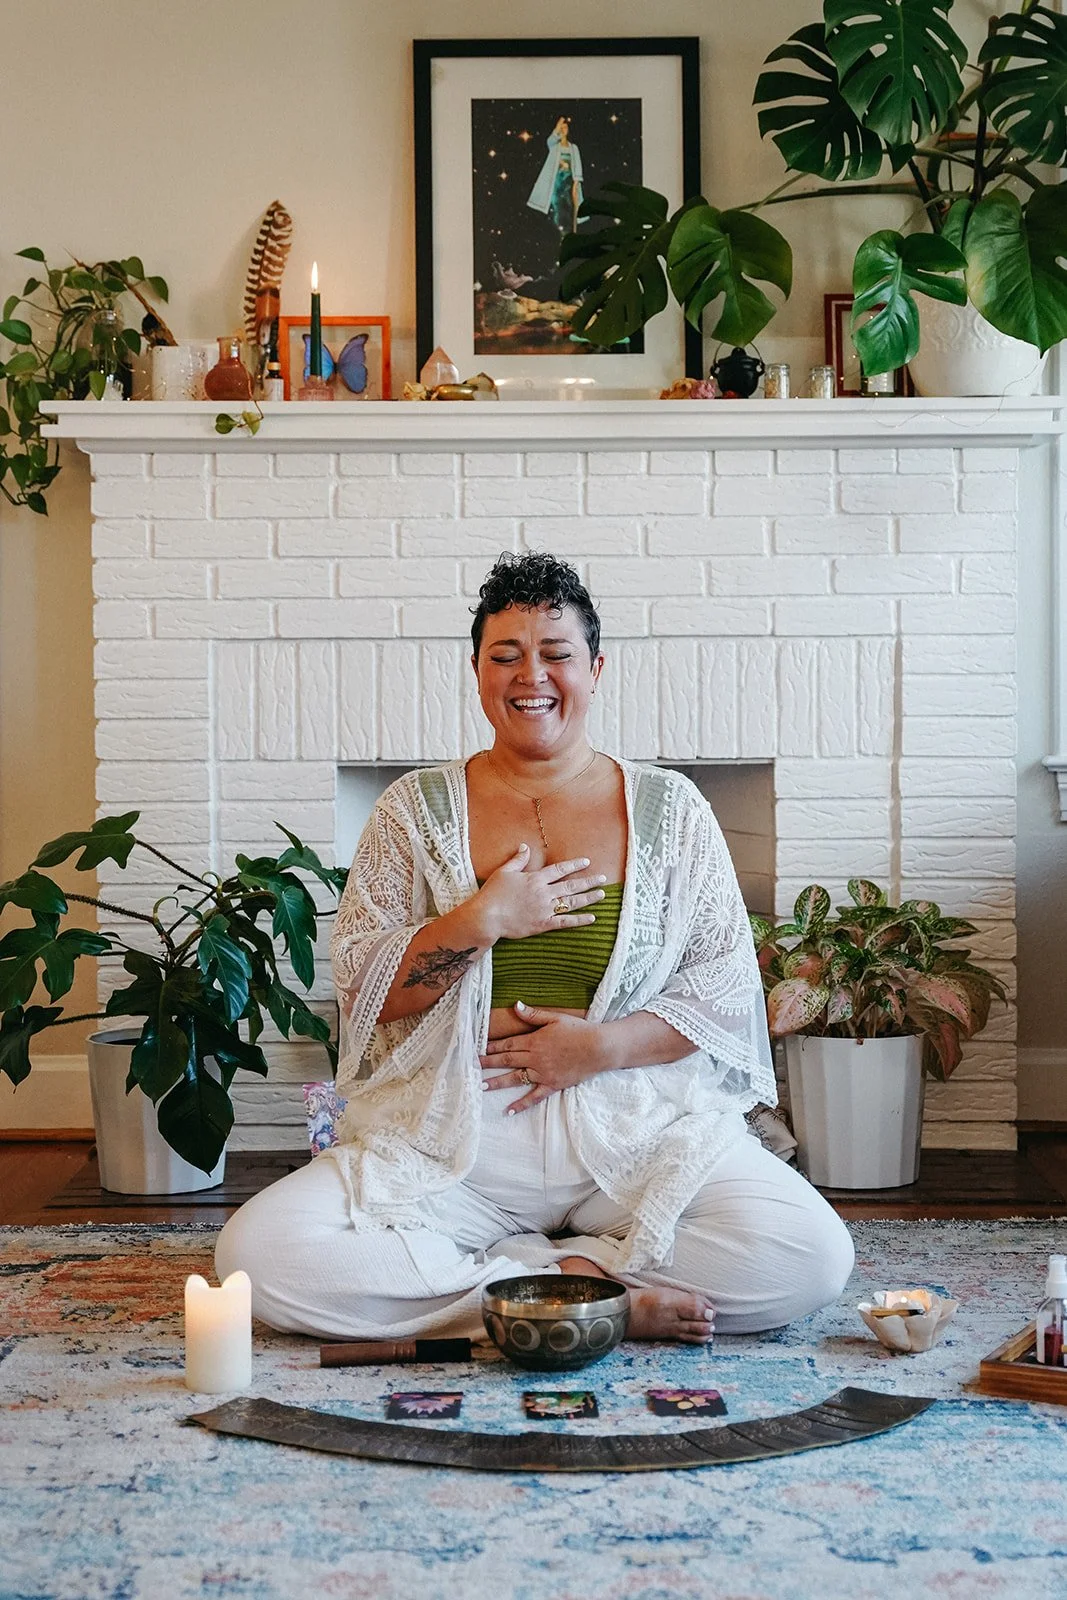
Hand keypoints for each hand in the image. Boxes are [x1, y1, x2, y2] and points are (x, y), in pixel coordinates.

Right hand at [476, 845, 604, 942]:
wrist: (487, 917)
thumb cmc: (493, 894)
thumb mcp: (504, 872)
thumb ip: (518, 860)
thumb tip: (525, 846)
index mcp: (535, 879)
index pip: (560, 870)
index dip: (574, 865)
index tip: (586, 861)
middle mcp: (544, 893)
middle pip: (571, 885)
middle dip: (588, 881)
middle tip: (603, 878)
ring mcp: (545, 909)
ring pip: (572, 903)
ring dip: (588, 898)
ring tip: (601, 894)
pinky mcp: (543, 924)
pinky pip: (565, 922)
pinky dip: (579, 920)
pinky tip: (592, 918)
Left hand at [480, 1004, 607, 1112]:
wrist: (599, 1048)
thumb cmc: (579, 1030)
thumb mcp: (555, 1018)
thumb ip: (533, 1014)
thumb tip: (515, 1005)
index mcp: (534, 1040)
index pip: (507, 1044)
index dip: (491, 1046)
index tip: (476, 1049)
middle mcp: (535, 1058)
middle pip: (506, 1060)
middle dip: (487, 1063)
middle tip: (470, 1067)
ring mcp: (543, 1073)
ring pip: (515, 1078)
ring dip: (497, 1082)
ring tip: (481, 1086)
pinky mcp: (552, 1085)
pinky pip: (534, 1096)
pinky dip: (521, 1104)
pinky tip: (509, 1110)